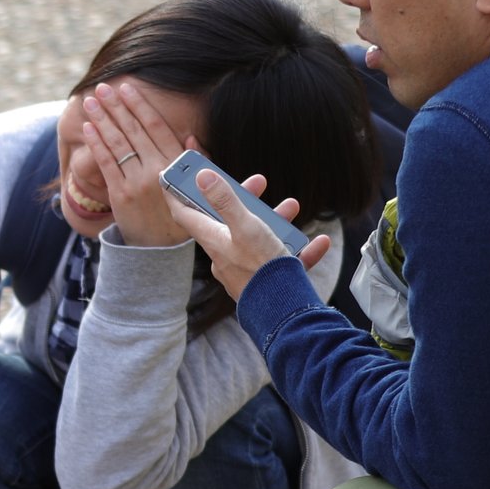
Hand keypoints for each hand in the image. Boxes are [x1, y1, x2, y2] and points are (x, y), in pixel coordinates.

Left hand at [78, 82, 194, 246]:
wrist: (159, 250)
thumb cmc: (177, 215)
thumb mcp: (194, 188)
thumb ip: (194, 162)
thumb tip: (191, 136)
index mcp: (176, 165)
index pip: (157, 127)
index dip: (140, 106)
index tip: (127, 88)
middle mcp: (158, 171)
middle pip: (133, 131)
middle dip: (116, 106)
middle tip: (102, 88)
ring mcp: (137, 183)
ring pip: (118, 143)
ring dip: (102, 119)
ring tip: (90, 101)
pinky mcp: (120, 195)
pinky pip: (106, 164)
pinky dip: (97, 144)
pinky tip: (89, 127)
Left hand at [163, 168, 326, 300]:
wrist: (283, 312)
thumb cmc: (261, 268)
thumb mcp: (245, 226)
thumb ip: (225, 201)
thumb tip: (202, 176)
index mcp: (214, 241)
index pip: (186, 214)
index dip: (177, 195)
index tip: (171, 179)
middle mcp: (226, 255)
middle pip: (228, 221)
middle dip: (244, 199)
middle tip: (258, 182)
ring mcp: (246, 269)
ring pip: (259, 238)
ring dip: (276, 221)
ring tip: (292, 207)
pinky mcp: (266, 282)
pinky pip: (282, 260)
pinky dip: (300, 250)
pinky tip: (318, 243)